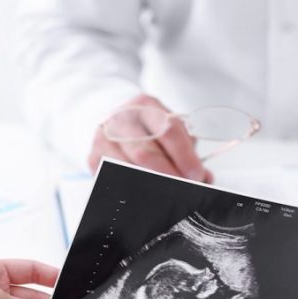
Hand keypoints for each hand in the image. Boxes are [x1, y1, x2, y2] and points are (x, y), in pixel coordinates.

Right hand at [88, 94, 212, 182]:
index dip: (184, 156)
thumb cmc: (150, 129)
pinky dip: (130, 187)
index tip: (196, 175)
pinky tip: (143, 193)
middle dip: (168, 175)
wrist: (117, 122)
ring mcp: (104, 137)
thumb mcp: (171, 130)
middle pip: (145, 152)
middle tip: (183, 189)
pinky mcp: (93, 156)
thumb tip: (204, 178)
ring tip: (166, 193)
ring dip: (149, 184)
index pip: (168, 131)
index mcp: (146, 105)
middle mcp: (121, 118)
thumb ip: (188, 151)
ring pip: (127, 167)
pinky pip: (112, 177)